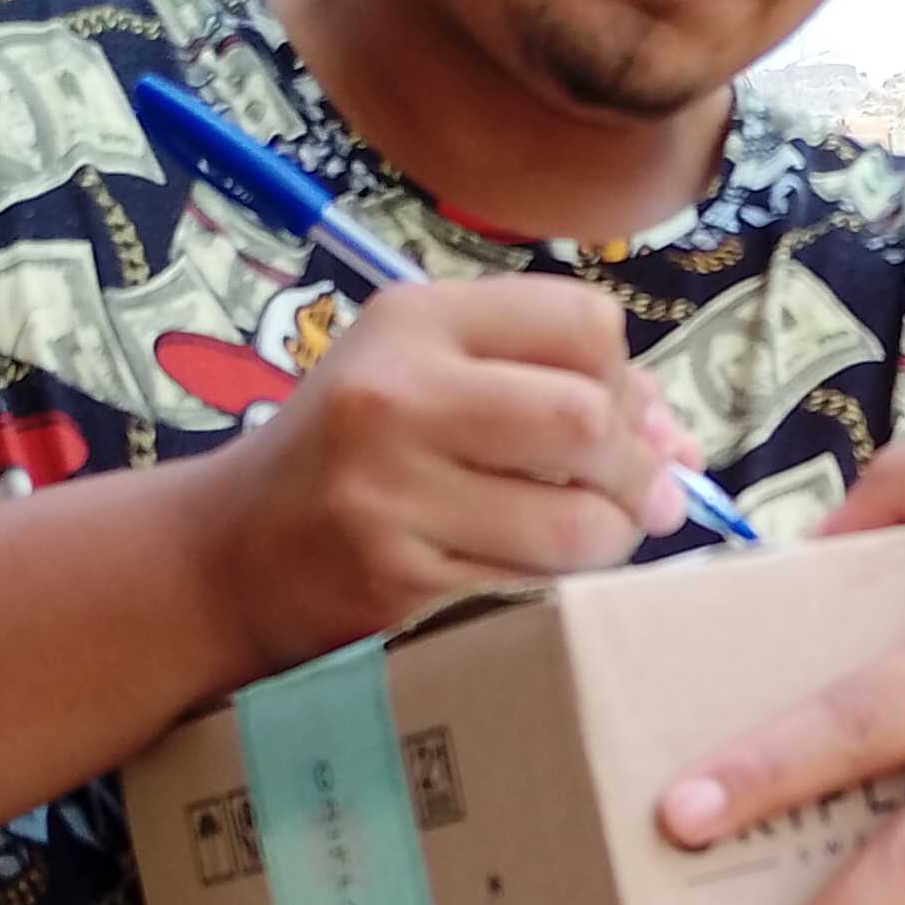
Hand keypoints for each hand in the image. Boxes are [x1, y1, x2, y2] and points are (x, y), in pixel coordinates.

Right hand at [192, 278, 691, 679]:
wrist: (226, 556)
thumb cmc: (349, 458)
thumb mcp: (424, 378)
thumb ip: (545, 382)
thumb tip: (678, 442)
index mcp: (415, 319)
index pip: (585, 322)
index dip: (628, 379)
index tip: (619, 422)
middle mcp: (398, 391)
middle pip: (588, 418)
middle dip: (636, 468)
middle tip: (635, 497)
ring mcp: (390, 489)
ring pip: (577, 519)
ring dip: (610, 540)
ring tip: (588, 541)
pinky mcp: (394, 576)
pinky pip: (533, 584)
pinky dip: (557, 585)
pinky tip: (530, 576)